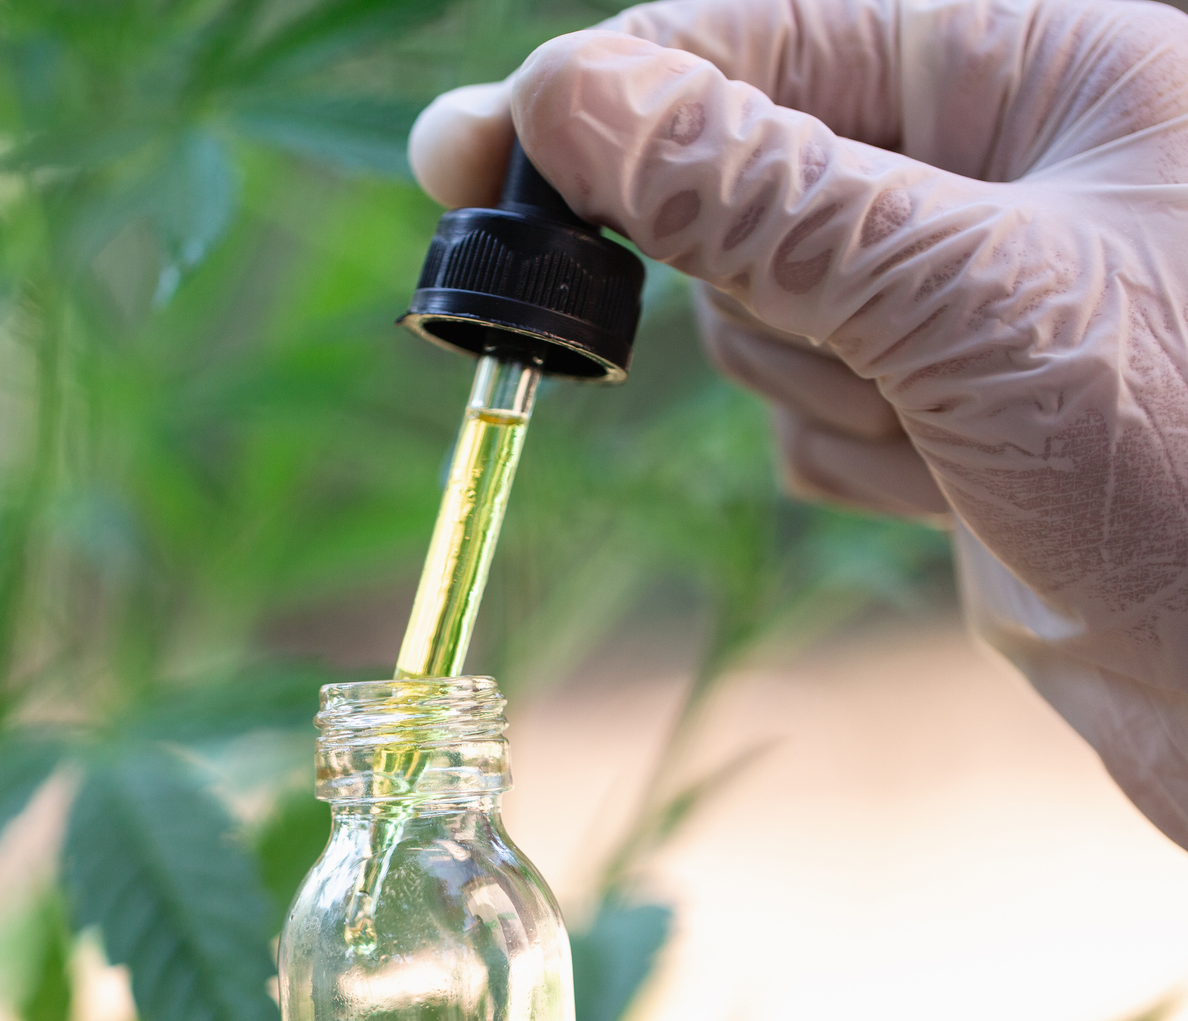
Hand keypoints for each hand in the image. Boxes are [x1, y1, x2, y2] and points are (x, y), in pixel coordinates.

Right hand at [410, 0, 1187, 848]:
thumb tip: (565, 96)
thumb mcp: (971, 307)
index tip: (459, 158)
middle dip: (763, 291)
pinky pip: (807, 406)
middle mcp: (1008, 159)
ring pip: (761, 312)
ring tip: (963, 445)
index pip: (759, 41)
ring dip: (822, 391)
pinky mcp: (957, 404)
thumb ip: (759, 194)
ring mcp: (977, 290)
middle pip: (739, 184)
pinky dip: (848, 456)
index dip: (601, 99)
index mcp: (1044, 63)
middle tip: (876, 364)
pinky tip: (962, 492)